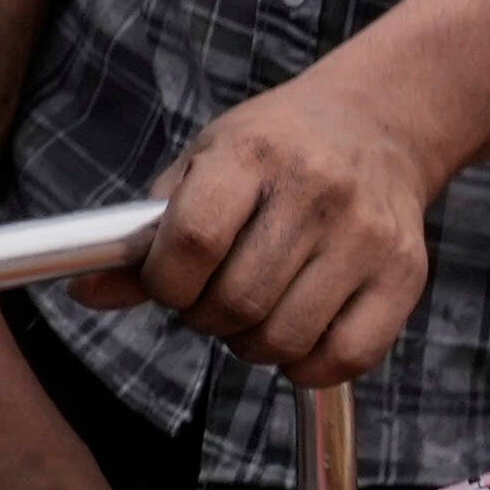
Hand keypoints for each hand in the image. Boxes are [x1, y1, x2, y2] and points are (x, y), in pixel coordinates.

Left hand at [134, 74, 442, 384]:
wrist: (377, 124)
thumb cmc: (276, 150)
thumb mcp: (204, 166)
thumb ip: (147, 235)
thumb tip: (84, 293)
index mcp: (254, 153)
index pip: (192, 242)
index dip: (166, 284)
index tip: (171, 284)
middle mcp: (316, 191)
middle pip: (235, 302)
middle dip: (207, 316)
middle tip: (215, 296)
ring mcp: (366, 235)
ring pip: (283, 340)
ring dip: (253, 343)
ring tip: (257, 309)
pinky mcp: (405, 275)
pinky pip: (343, 359)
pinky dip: (307, 365)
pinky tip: (299, 330)